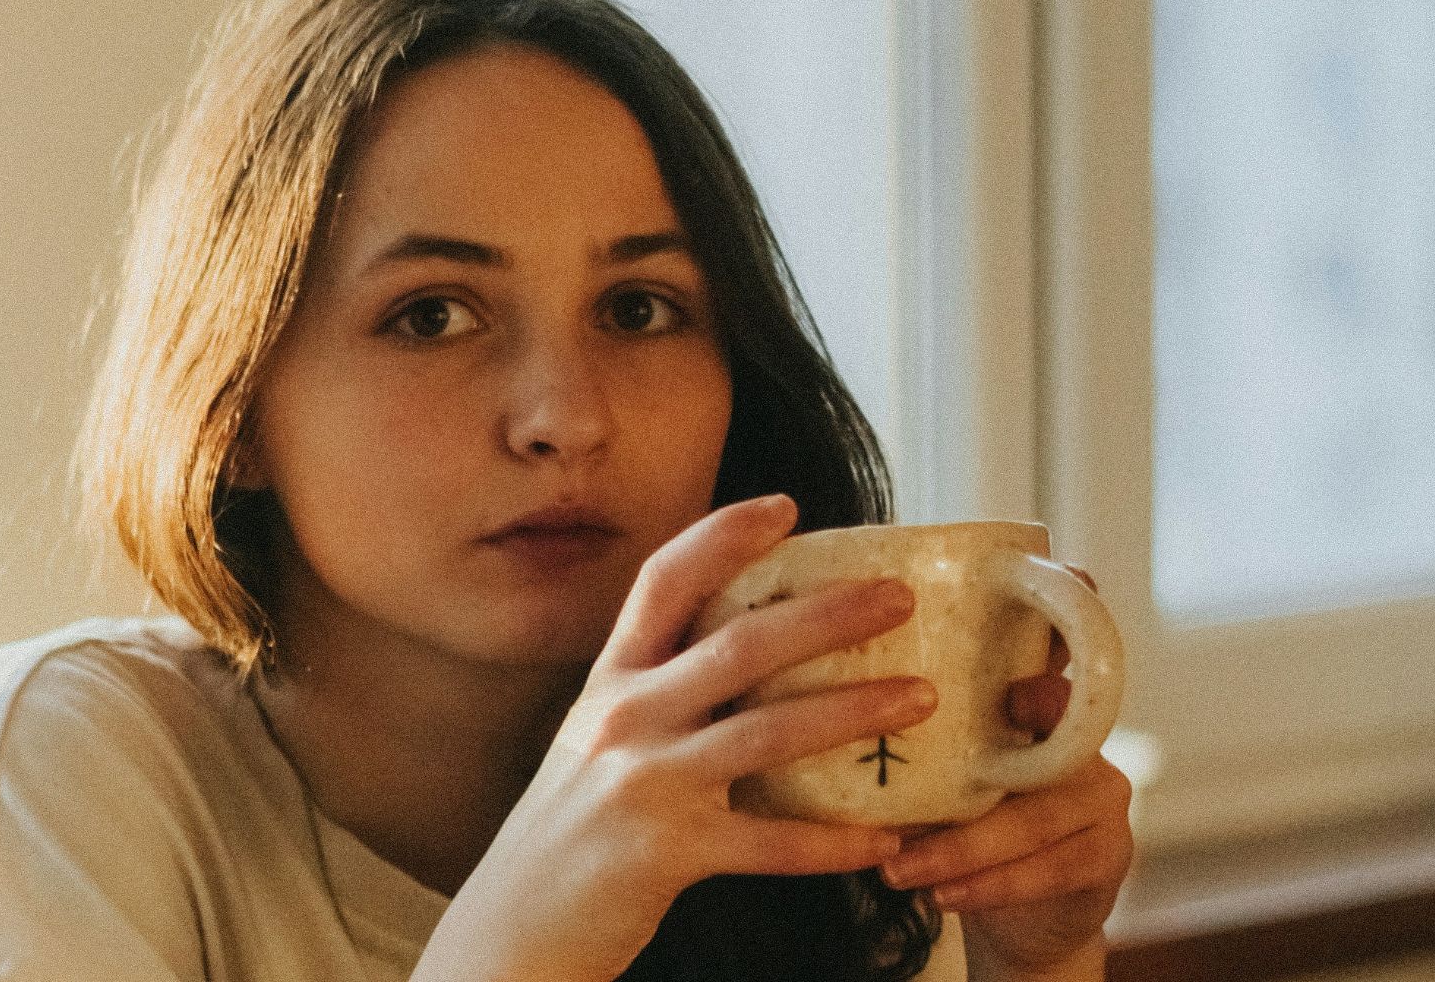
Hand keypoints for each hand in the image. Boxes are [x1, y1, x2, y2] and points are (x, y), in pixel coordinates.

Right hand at [412, 495, 934, 981]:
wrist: (514, 926)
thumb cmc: (570, 830)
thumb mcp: (598, 742)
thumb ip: (659, 696)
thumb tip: (752, 656)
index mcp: (610, 681)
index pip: (664, 582)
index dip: (723, 537)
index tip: (786, 508)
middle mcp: (624, 718)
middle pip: (737, 644)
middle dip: (826, 615)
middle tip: (897, 598)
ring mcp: (645, 784)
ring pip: (766, 732)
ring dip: (852, 711)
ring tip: (920, 699)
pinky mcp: (667, 853)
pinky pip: (770, 842)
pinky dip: (832, 842)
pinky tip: (883, 838)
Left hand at [878, 566, 1133, 979]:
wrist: (1015, 906)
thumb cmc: (956, 811)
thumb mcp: (932, 757)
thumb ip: (894, 717)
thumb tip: (792, 675)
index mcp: (1033, 692)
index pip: (1056, 637)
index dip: (1060, 608)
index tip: (1037, 588)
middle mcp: (1078, 733)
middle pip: (1054, 719)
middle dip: (1004, 731)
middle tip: (952, 739)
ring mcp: (1102, 793)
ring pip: (1039, 812)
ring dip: (962, 844)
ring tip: (898, 865)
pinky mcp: (1105, 853)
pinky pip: (1049, 869)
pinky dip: (987, 884)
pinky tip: (938, 894)